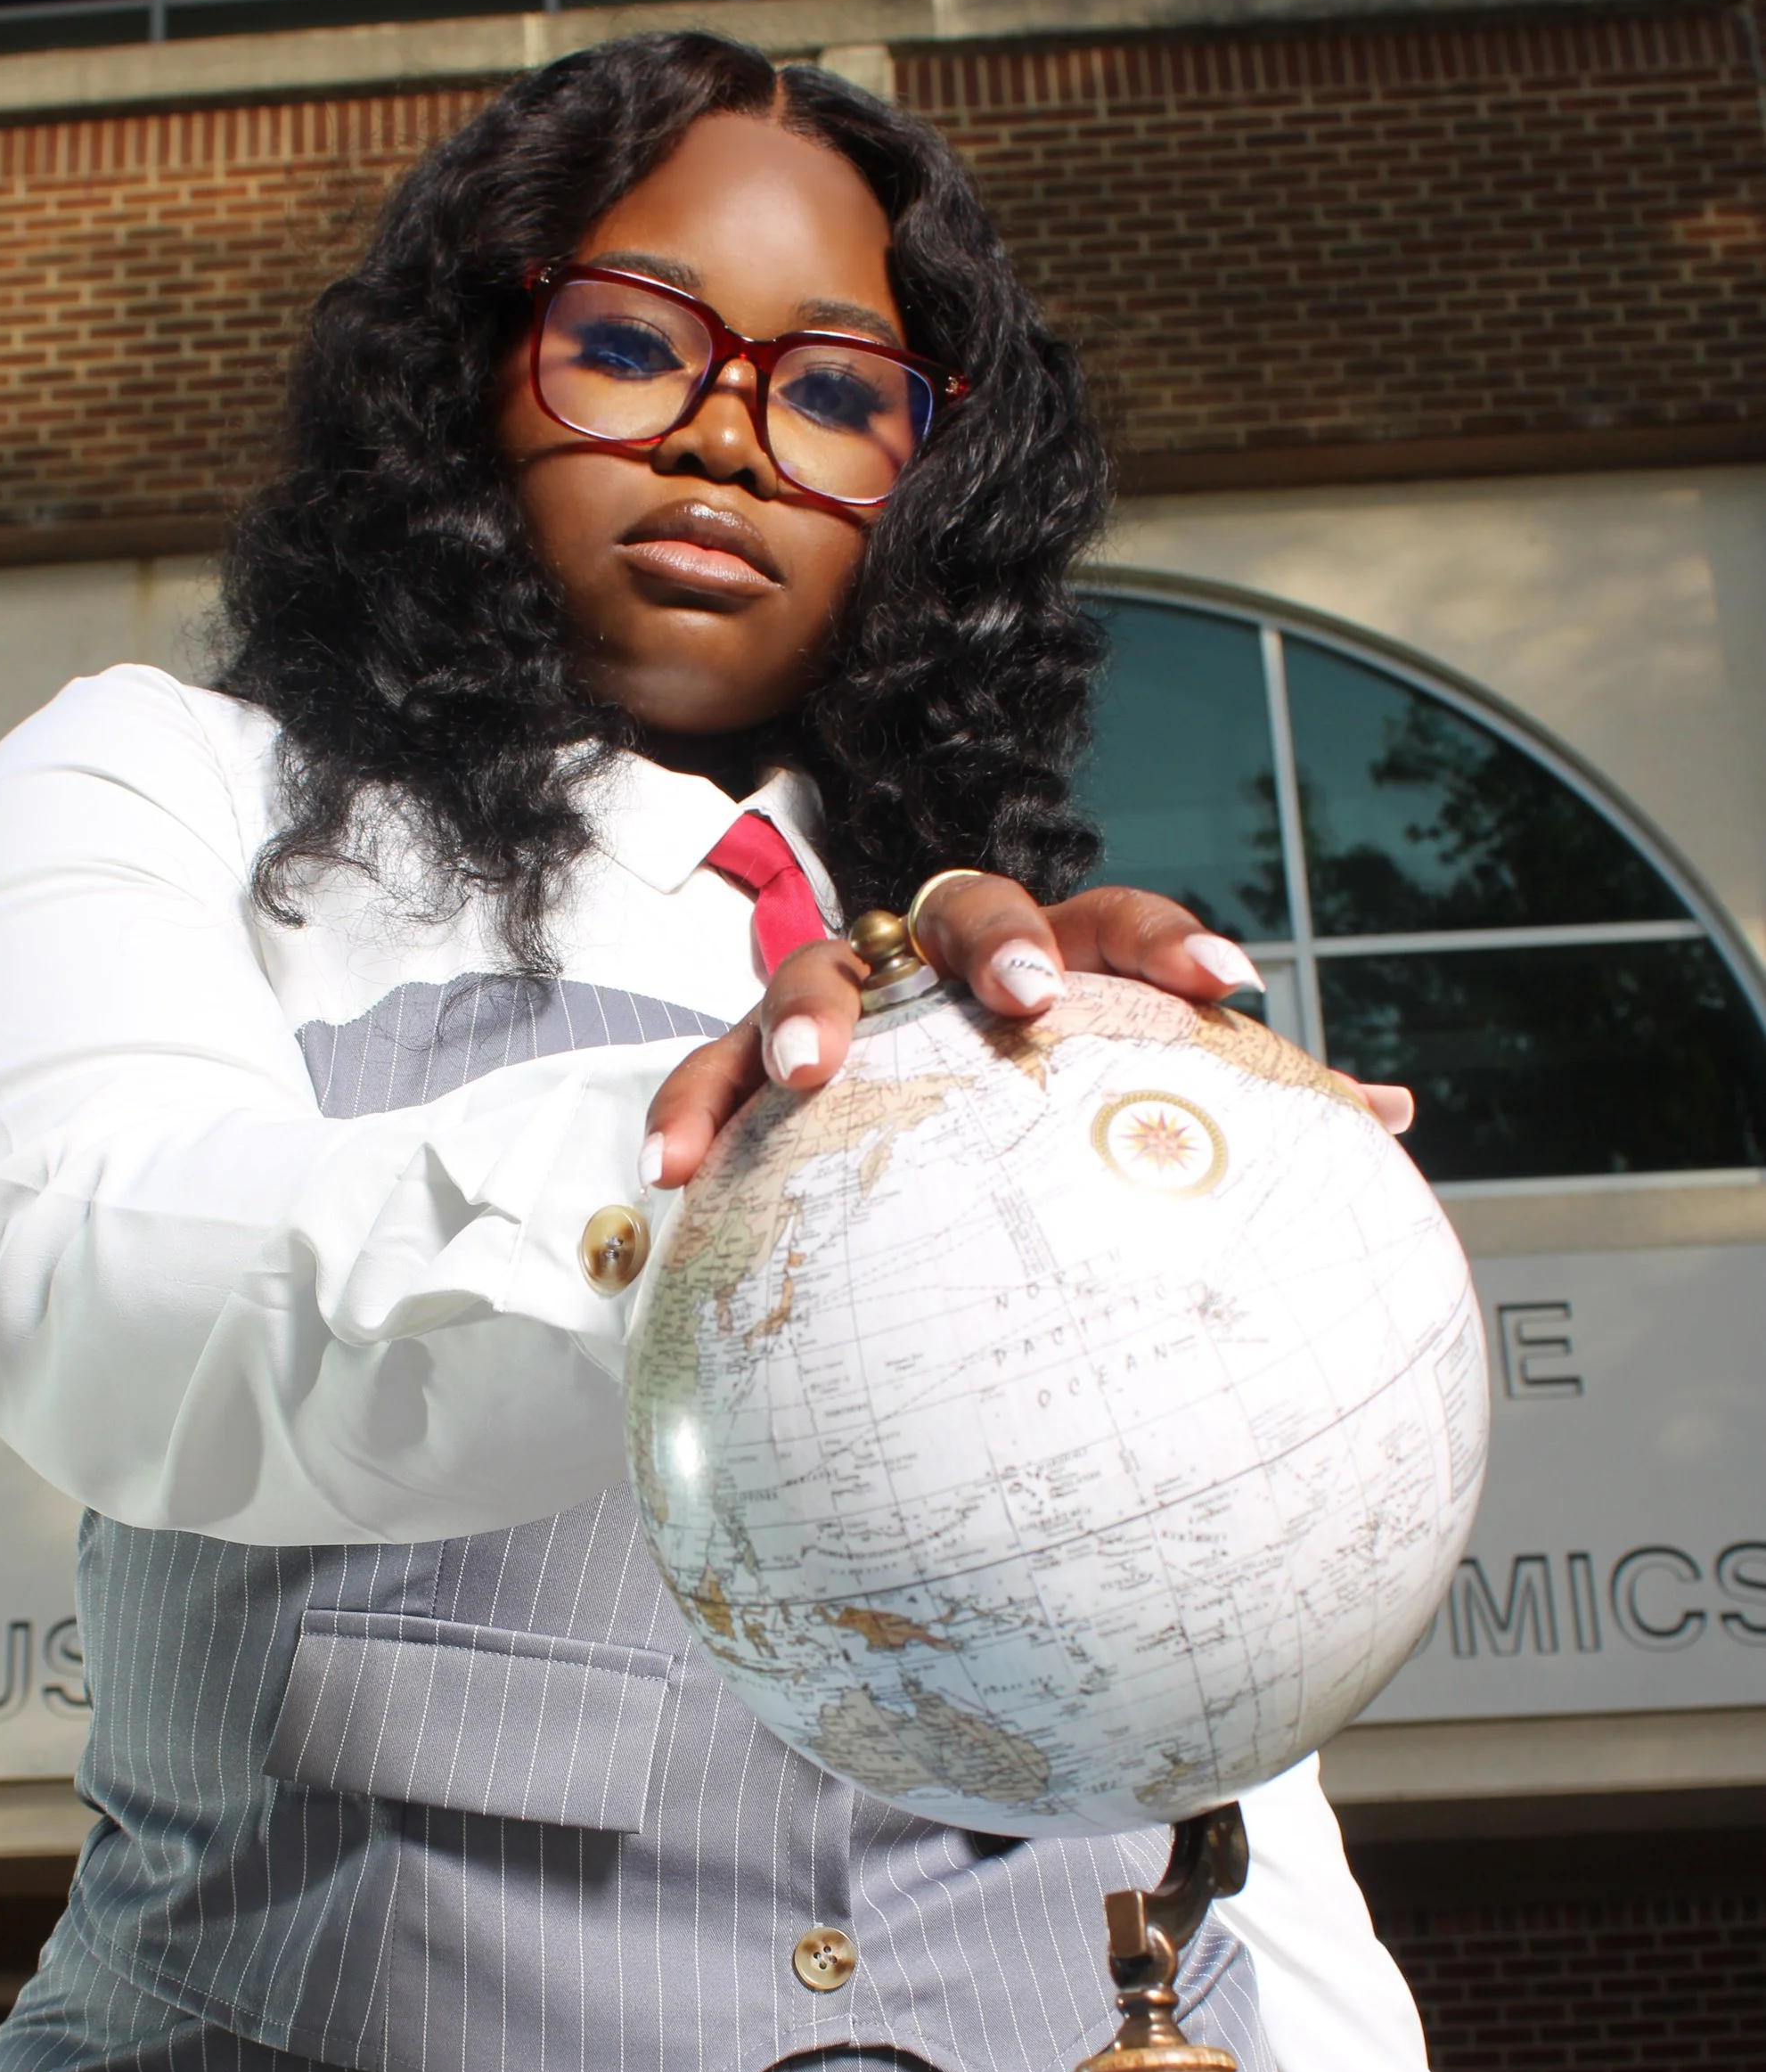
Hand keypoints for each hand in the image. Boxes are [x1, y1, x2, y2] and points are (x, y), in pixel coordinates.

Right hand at [642, 871, 1412, 1189]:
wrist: (865, 1120)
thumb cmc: (1019, 1114)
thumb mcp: (1116, 1111)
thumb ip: (1241, 1108)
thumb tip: (1397, 1120)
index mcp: (1042, 959)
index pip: (1111, 919)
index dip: (1166, 937)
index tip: (1228, 977)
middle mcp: (935, 953)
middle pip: (967, 903)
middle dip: (997, 943)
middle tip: (1030, 999)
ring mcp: (839, 992)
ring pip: (816, 967)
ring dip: (809, 1017)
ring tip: (808, 1081)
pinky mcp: (749, 1053)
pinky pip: (709, 1070)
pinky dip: (692, 1108)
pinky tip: (674, 1168)